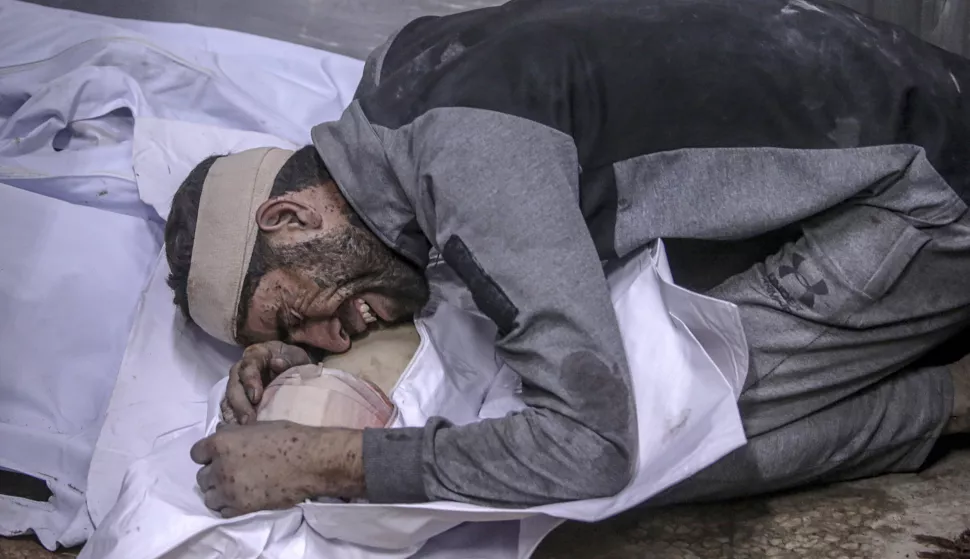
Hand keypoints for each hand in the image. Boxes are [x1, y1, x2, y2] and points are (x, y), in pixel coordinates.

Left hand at [190, 421, 364, 516]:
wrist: (309, 461)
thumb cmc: (288, 437)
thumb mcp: (258, 427)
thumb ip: (235, 432)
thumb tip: (222, 431)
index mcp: (221, 443)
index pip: (196, 453)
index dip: (207, 455)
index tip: (218, 456)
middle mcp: (219, 467)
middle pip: (201, 477)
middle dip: (214, 474)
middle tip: (231, 472)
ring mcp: (228, 490)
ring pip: (209, 497)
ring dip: (219, 492)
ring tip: (235, 488)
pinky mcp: (240, 507)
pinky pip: (222, 511)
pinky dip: (229, 506)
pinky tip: (242, 498)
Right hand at [227, 342, 311, 424]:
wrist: (294, 371)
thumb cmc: (293, 362)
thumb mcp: (295, 356)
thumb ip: (288, 358)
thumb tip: (277, 363)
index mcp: (255, 356)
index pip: (248, 366)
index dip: (250, 381)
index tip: (256, 397)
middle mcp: (241, 371)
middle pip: (234, 386)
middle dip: (240, 404)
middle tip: (248, 421)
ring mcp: (237, 387)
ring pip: (228, 401)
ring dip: (235, 416)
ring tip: (244, 430)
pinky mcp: (237, 402)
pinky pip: (229, 412)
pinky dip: (233, 422)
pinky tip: (241, 434)